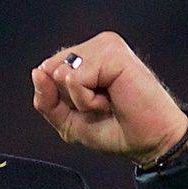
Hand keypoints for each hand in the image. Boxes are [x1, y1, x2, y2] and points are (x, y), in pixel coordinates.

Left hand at [31, 32, 187, 164]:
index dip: (60, 99)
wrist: (149, 142)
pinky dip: (88, 100)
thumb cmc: (118, 130)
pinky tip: (112, 99)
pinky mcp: (112, 53)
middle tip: (101, 106)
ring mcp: (105, 47)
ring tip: (108, 103)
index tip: (91, 108)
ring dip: (81, 101)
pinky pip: (76, 79)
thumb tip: (38, 72)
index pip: (48, 71)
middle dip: (70, 100)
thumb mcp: (69, 122)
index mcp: (87, 58)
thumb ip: (46, 101)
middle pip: (51, 71)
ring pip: (62, 74)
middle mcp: (95, 48)